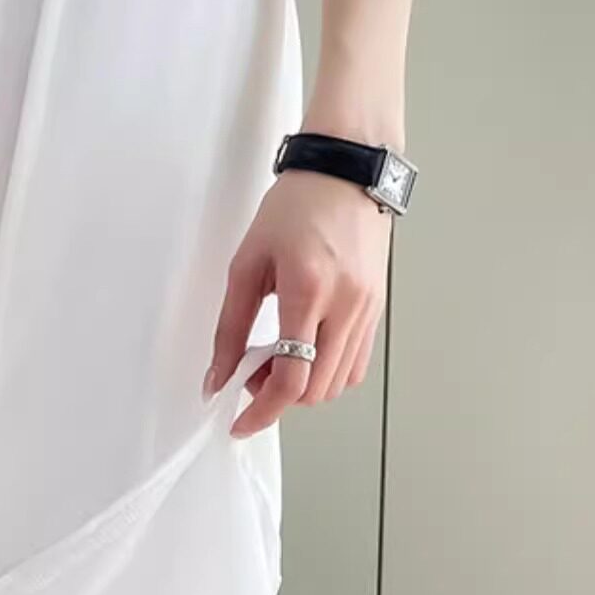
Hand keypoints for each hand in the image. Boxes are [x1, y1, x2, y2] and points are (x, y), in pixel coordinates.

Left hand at [204, 170, 391, 437]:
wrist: (347, 172)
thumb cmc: (295, 207)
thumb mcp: (247, 263)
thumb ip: (230, 327)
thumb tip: (217, 377)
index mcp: (308, 291)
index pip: (290, 379)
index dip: (262, 411)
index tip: (240, 423)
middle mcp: (345, 306)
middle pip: (314, 391)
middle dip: (277, 397)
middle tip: (251, 371)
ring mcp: (367, 311)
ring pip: (336, 385)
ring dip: (302, 388)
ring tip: (277, 357)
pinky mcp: (377, 311)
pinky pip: (354, 367)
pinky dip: (326, 374)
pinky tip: (305, 352)